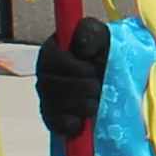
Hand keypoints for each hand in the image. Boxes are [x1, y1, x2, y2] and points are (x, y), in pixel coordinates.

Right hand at [33, 12, 110, 145]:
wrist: (111, 77)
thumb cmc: (102, 52)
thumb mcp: (101, 35)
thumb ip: (90, 32)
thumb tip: (80, 49)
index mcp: (51, 51)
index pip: (52, 61)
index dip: (75, 68)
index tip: (91, 68)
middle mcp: (44, 74)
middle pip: (55, 86)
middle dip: (85, 87)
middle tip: (98, 85)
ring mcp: (46, 97)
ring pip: (59, 105)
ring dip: (85, 104)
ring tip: (96, 99)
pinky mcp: (52, 118)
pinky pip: (56, 124)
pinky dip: (72, 123)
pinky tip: (82, 119)